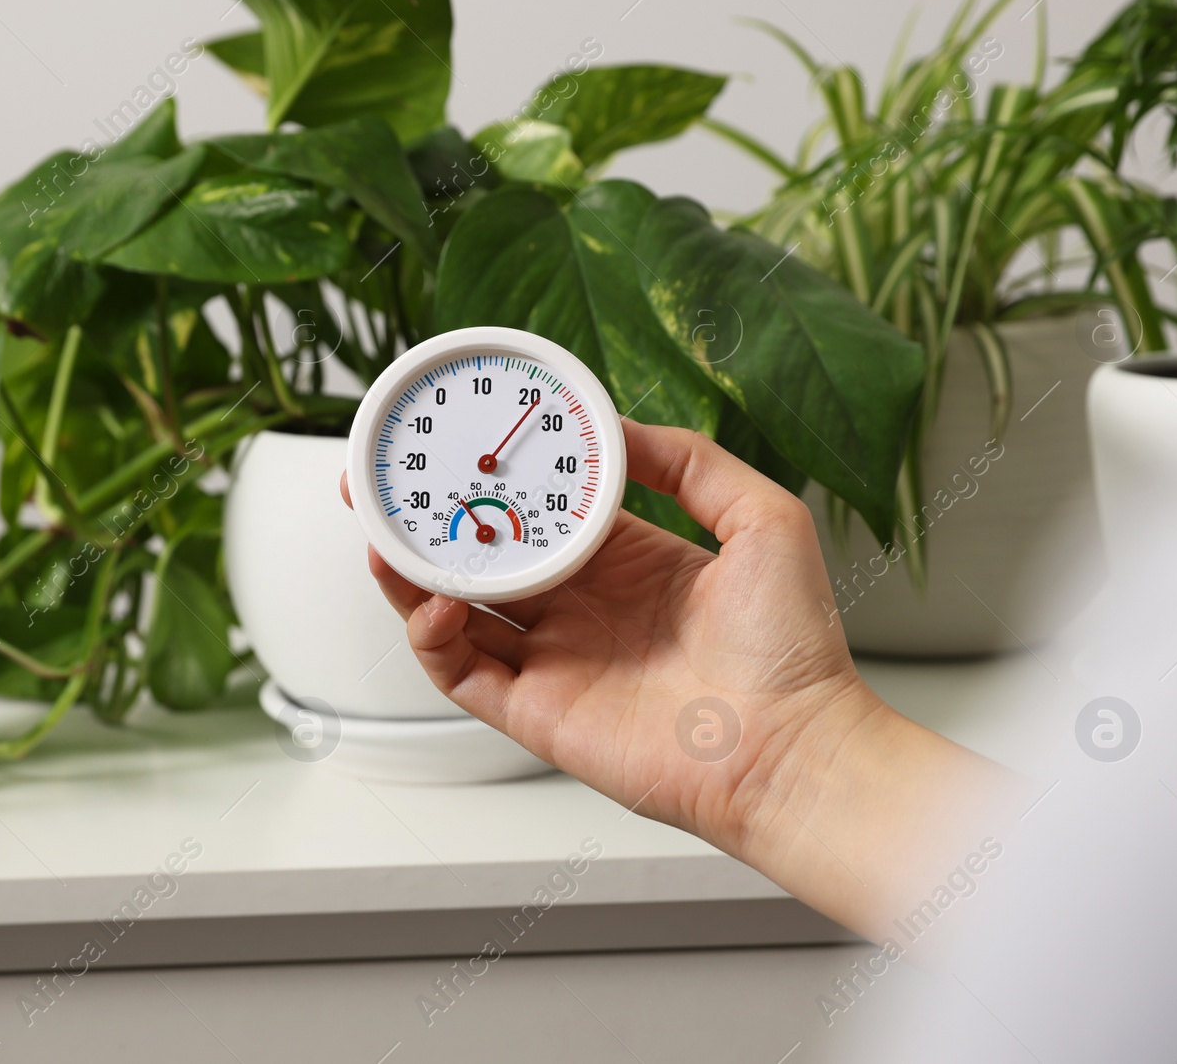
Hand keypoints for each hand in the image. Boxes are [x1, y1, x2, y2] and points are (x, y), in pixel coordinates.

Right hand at [342, 420, 1020, 939]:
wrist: (790, 748)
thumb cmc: (793, 647)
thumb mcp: (761, 518)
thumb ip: (690, 461)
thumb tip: (616, 427)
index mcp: (627, 560)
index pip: (539, 507)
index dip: (497, 474)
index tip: (461, 436)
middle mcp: (582, 608)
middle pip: (483, 555)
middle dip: (428, 518)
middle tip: (385, 481)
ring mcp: (555, 660)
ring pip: (456, 610)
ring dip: (411, 575)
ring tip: (383, 537)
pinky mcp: (535, 713)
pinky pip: (459, 672)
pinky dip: (431, 638)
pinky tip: (434, 604)